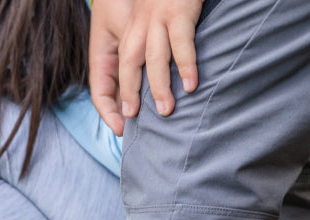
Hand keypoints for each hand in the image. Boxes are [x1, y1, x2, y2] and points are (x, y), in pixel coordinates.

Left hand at [90, 0, 202, 133]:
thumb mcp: (154, 14)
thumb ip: (151, 42)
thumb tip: (154, 79)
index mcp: (134, 27)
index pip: (118, 63)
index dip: (118, 91)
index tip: (122, 118)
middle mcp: (141, 23)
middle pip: (129, 63)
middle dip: (130, 92)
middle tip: (133, 119)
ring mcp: (159, 16)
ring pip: (154, 57)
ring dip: (159, 86)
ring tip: (165, 111)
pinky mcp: (178, 10)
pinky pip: (181, 42)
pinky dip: (186, 64)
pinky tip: (191, 84)